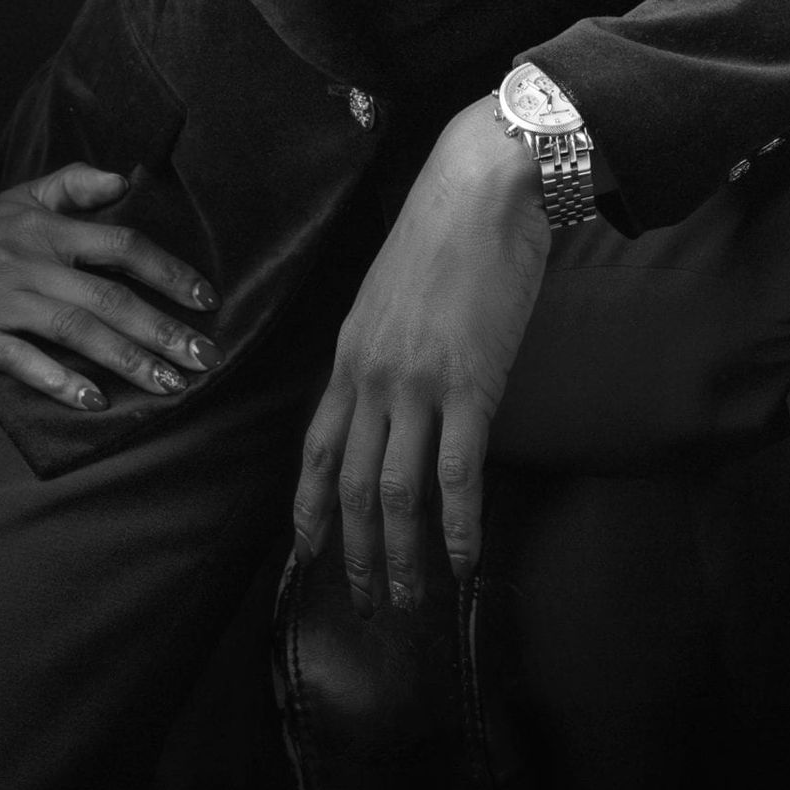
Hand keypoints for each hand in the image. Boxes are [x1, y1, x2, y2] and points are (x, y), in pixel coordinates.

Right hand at [0, 163, 220, 411]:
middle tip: (205, 358)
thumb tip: (125, 179)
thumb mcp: (17, 196)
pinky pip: (23, 361)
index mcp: (46, 228)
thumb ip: (73, 184)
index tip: (206, 297)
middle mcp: (30, 262)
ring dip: (127, 360)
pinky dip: (60, 381)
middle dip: (163, 330)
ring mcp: (1, 302)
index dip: (168, 271)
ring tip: (168, 385)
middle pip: (108, 297)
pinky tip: (94, 401)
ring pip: (76, 332)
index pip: (122, 245)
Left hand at [292, 102, 549, 612]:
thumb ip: (384, 344)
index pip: (315, 445)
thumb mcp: (390, 291)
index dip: (309, 506)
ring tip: (410, 600)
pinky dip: (458, 527)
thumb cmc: (445, 230)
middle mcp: (371, 375)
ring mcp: (417, 384)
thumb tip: (395, 388)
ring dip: (402, 554)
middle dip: (356, 550)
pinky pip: (457, 474)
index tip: (309, 550)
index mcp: (349, 352)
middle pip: (349, 482)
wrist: (481, 189)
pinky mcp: (468, 385)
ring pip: (395, 491)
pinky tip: (464, 562)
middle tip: (368, 600)